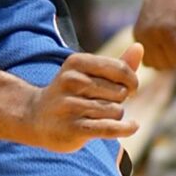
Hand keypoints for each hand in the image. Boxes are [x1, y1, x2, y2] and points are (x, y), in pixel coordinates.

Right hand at [24, 43, 142, 151]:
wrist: (36, 117)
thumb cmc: (71, 93)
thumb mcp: (89, 74)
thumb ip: (117, 64)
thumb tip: (139, 46)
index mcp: (76, 62)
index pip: (121, 69)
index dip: (132, 81)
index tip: (130, 88)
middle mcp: (72, 81)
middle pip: (120, 92)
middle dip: (119, 100)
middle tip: (103, 103)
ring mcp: (70, 105)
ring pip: (116, 111)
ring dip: (114, 116)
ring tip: (96, 115)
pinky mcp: (72, 128)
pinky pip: (109, 128)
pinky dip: (125, 128)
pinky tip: (133, 126)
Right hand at [134, 0, 175, 73]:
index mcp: (165, 31)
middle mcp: (148, 34)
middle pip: (167, 65)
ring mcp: (139, 35)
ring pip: (156, 65)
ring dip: (167, 57)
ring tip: (173, 36)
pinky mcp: (135, 34)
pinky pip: (147, 58)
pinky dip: (157, 54)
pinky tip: (163, 39)